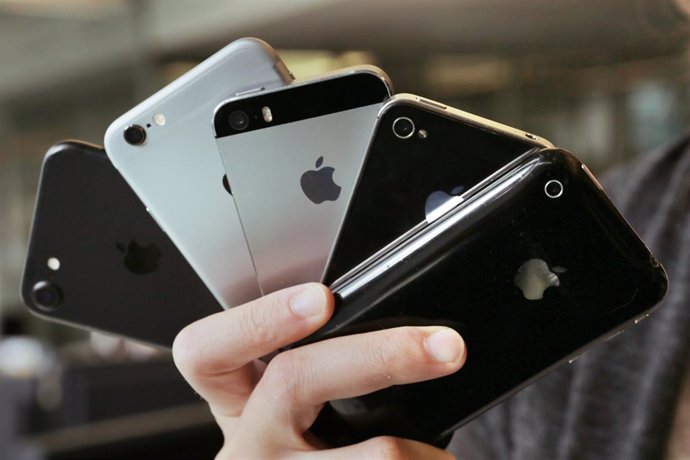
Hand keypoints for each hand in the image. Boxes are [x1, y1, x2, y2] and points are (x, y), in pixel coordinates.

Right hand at [173, 283, 465, 458]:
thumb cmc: (296, 457)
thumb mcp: (284, 416)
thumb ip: (314, 372)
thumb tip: (404, 335)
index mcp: (236, 401)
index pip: (208, 349)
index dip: (260, 320)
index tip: (321, 298)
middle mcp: (248, 442)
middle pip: (297, 378)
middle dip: (382, 354)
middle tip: (446, 347)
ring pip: (372, 452)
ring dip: (422, 448)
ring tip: (439, 454)